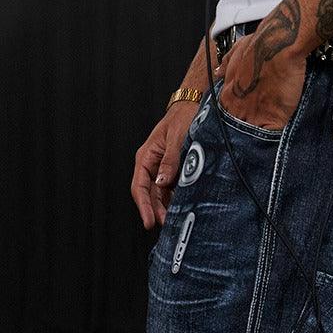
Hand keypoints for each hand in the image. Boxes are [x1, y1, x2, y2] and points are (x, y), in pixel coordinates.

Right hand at [131, 100, 198, 228]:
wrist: (193, 106)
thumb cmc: (183, 117)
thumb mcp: (177, 138)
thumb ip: (170, 161)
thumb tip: (161, 182)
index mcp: (146, 156)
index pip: (140, 187)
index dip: (144, 206)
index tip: (149, 222)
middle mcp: (152, 165)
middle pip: (149, 195)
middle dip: (156, 212)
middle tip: (166, 226)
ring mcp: (162, 169)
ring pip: (160, 195)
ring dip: (166, 208)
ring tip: (175, 221)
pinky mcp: (174, 171)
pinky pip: (171, 189)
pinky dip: (175, 200)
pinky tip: (182, 209)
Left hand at [216, 31, 306, 131]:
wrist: (280, 45)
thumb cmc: (260, 44)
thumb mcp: (237, 50)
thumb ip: (227, 63)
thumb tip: (218, 72)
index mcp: (229, 95)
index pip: (227, 116)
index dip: (237, 118)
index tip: (245, 117)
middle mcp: (238, 108)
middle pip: (238, 129)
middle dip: (246, 130)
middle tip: (253, 132)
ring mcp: (255, 115)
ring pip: (253, 135)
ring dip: (258, 137)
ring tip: (263, 140)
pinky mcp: (274, 119)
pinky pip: (270, 136)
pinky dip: (273, 138)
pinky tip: (276, 136)